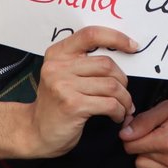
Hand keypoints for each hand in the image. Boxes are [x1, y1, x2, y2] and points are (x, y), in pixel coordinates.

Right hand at [24, 25, 136, 158]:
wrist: (34, 133)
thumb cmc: (57, 104)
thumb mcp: (64, 75)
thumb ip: (85, 63)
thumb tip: (124, 57)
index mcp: (58, 53)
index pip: (91, 34)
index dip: (116, 37)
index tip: (133, 46)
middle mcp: (58, 67)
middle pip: (107, 64)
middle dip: (123, 81)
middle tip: (125, 94)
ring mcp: (63, 86)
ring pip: (111, 85)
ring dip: (125, 99)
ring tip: (124, 108)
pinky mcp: (72, 105)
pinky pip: (109, 104)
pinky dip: (119, 112)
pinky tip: (117, 117)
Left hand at [120, 97, 167, 167]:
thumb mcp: (167, 107)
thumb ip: (143, 121)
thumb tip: (124, 134)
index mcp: (167, 140)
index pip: (130, 146)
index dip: (131, 135)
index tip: (141, 128)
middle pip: (137, 159)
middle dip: (142, 147)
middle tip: (156, 135)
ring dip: (149, 158)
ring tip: (163, 145)